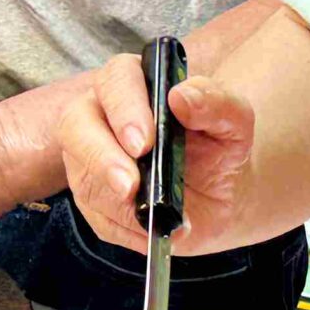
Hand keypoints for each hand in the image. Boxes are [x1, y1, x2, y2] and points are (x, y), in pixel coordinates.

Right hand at [55, 54, 261, 258]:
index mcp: (134, 83)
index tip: (144, 142)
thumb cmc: (219, 147)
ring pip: (83, 176)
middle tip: (129, 186)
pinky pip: (95, 216)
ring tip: (154, 218)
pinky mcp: (90, 197)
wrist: (218, 195)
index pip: (115, 81)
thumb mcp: (234, 123)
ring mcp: (88, 158)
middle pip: (75, 123)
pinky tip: (153, 228)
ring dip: (116, 203)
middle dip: (100, 156)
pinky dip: (126, 228)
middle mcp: (101, 115)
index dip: (124, 109)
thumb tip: (182, 97)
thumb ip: (216, 102)